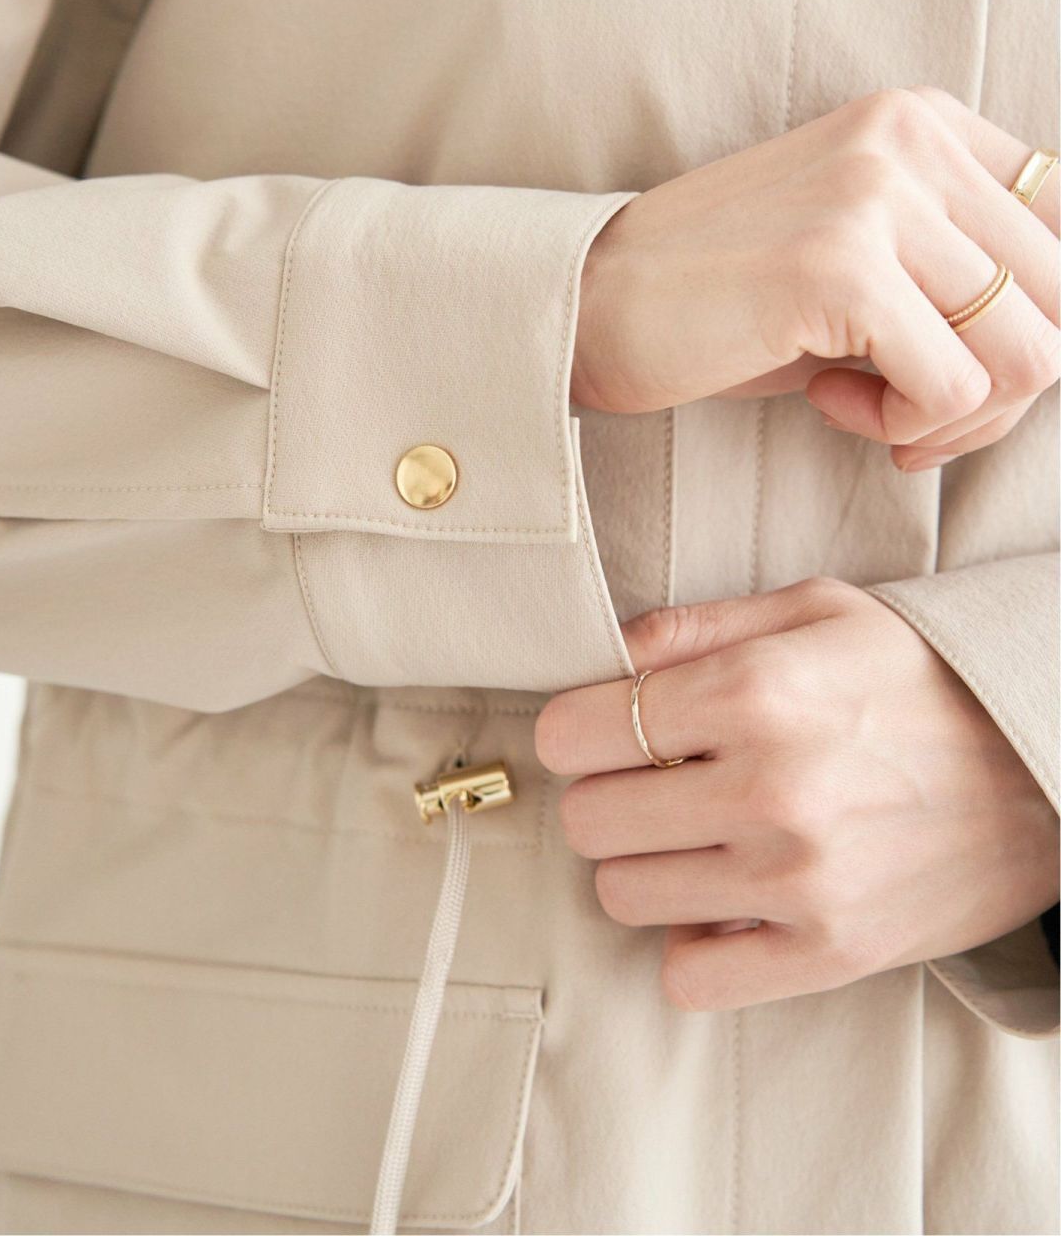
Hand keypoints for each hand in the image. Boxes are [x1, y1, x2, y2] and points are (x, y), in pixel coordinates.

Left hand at [534, 578, 1059, 1010]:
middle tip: (648, 782)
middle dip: (603, 796)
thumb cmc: (920, 678)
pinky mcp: (828, 953)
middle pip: (587, 821)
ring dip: (643, 865)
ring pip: (623, 896)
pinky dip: (692, 945)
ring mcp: (798, 882)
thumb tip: (610, 651)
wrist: (1043, 762)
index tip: (600, 731)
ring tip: (694, 835)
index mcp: (755, 691)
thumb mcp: (817, 610)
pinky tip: (724, 902)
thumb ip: (699, 624)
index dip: (575, 730)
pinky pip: (690, 979)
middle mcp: (768, 789)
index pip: (574, 734)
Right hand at [572, 86, 1059, 468]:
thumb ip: (953, 272)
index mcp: (924, 122)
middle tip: (909, 415)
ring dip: (954, 415)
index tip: (954, 374)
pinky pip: (953, 388)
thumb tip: (1053, 351)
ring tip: (865, 406)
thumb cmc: (717, 299)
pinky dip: (902, 425)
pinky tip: (827, 401)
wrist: (586, 304)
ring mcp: (875, 195)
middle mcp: (911, 139)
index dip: (1030, 330)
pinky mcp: (838, 267)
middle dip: (998, 392)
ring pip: (1029, 353)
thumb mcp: (855, 256)